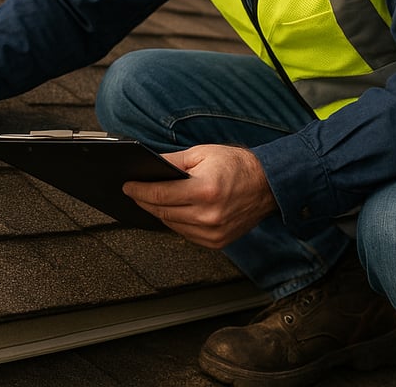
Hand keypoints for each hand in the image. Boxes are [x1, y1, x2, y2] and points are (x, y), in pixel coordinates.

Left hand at [123, 145, 276, 248]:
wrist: (268, 184)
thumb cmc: (238, 166)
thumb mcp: (202, 153)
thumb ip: (173, 162)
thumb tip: (149, 166)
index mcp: (205, 191)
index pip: (160, 194)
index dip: (139, 190)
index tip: (127, 186)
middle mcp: (209, 216)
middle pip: (163, 211)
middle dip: (144, 200)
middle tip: (134, 191)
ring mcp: (214, 232)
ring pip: (172, 224)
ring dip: (158, 212)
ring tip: (149, 199)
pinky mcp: (217, 242)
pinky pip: (186, 234)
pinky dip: (175, 222)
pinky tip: (170, 211)